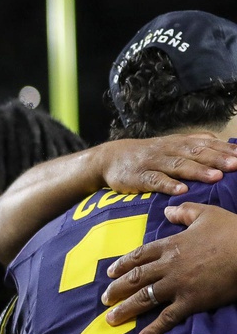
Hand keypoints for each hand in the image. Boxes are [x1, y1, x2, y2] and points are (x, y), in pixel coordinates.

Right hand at [96, 135, 236, 195]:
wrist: (109, 158)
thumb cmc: (147, 154)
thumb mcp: (170, 144)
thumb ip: (195, 142)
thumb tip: (222, 142)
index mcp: (179, 143)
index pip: (206, 144)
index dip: (225, 150)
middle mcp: (168, 150)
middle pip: (195, 153)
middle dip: (217, 159)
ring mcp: (153, 163)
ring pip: (178, 166)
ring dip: (198, 171)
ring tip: (216, 177)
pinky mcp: (138, 177)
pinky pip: (154, 180)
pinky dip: (168, 185)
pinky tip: (181, 191)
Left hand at [102, 202, 236, 333]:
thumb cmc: (231, 231)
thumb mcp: (205, 214)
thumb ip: (183, 212)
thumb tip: (167, 210)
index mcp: (169, 246)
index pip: (138, 257)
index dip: (122, 265)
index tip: (110, 274)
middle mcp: (167, 266)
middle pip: (135, 279)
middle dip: (116, 290)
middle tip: (104, 299)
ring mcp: (177, 285)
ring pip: (144, 298)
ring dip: (125, 310)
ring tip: (111, 319)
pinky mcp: (191, 302)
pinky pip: (167, 317)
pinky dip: (153, 329)